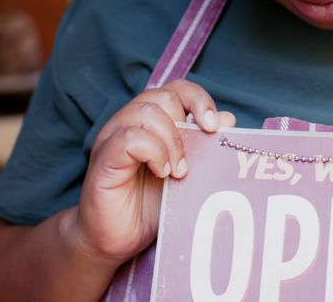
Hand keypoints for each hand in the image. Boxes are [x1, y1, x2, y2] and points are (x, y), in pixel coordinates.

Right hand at [73, 80, 235, 263]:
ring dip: (172, 141)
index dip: (198, 99)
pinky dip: (154, 152)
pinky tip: (162, 174)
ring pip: (146, 112)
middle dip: (187, 123)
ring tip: (179, 172)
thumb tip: (228, 118)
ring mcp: (113, 139)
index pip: (176, 89)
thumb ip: (206, 147)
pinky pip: (129, 138)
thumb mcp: (187, 176)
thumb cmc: (149, 208)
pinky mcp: (103, 159)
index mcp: (150, 122)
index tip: (213, 126)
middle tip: (193, 159)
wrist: (115, 242)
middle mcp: (129, 123)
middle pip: (163, 96)